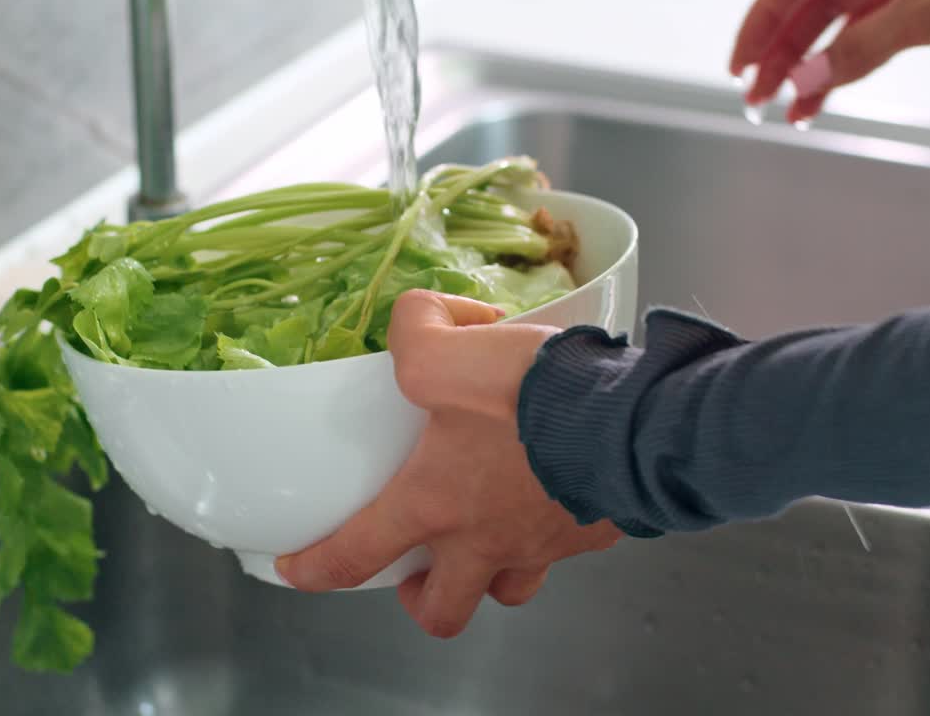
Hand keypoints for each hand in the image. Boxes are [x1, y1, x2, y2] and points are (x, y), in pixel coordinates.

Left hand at [274, 290, 620, 637]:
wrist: (631, 419)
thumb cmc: (534, 398)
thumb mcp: (448, 351)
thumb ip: (415, 330)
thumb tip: (415, 318)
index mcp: (436, 504)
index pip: (356, 555)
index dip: (317, 569)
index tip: (298, 572)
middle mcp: (485, 539)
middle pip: (442, 611)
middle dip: (422, 600)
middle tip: (417, 572)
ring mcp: (542, 545)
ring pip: (509, 590)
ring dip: (491, 574)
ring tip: (489, 535)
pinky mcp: (593, 532)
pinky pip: (565, 549)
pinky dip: (551, 531)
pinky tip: (554, 490)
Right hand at [730, 0, 929, 122]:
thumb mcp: (924, 13)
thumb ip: (859, 47)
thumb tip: (808, 81)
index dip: (757, 31)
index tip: (739, 68)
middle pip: (804, 12)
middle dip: (778, 59)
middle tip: (757, 99)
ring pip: (830, 28)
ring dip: (807, 70)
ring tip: (788, 110)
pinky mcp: (913, 5)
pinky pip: (861, 36)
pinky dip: (841, 66)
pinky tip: (821, 97)